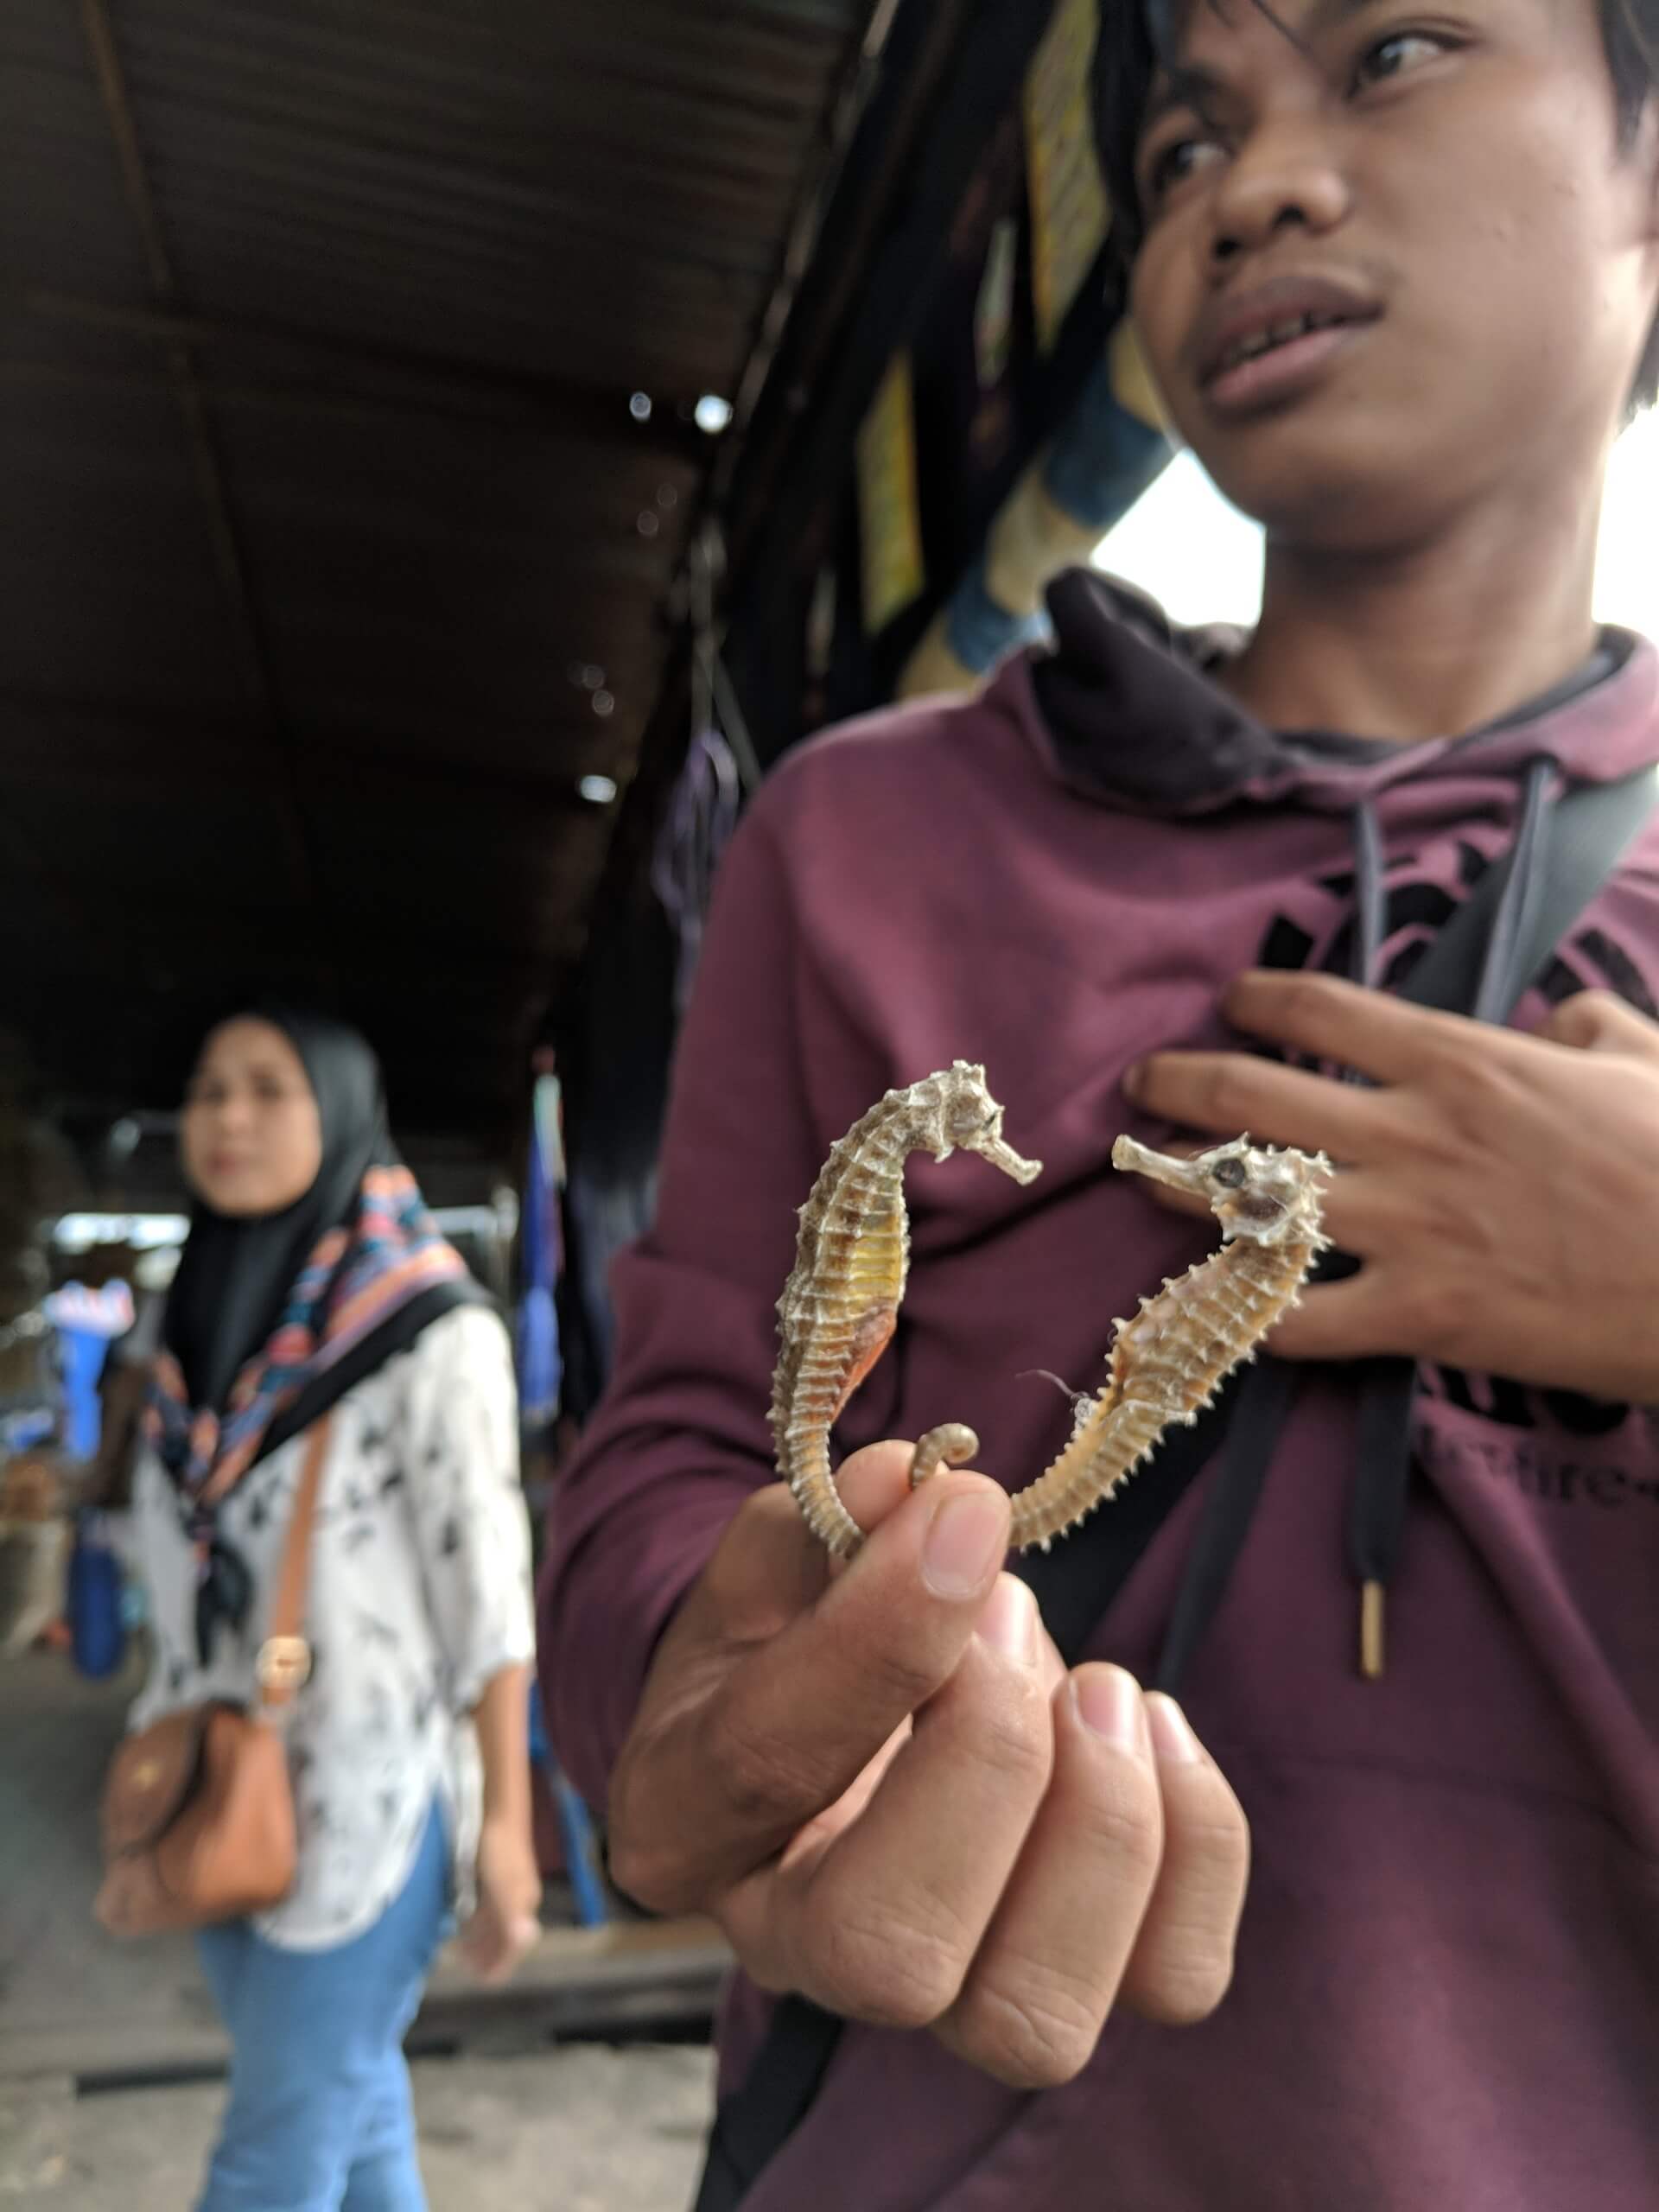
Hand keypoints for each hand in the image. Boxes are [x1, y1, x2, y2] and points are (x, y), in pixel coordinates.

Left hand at [459, 1815, 541, 1984]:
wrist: (496, 1810)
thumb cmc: (496, 1848)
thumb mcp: (501, 1884)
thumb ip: (510, 1914)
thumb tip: (526, 1940)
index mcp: (523, 1906)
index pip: (514, 1949)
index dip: (496, 1965)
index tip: (475, 1976)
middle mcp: (520, 1902)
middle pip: (505, 1941)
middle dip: (485, 1956)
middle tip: (460, 1963)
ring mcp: (509, 1892)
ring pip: (495, 1928)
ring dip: (479, 1942)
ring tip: (456, 1949)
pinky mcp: (499, 1881)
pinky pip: (489, 1913)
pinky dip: (475, 1925)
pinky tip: (459, 1924)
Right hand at [608, 1446, 1248, 2089]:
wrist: (842, 1697)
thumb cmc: (797, 1621)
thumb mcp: (782, 1551)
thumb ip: (835, 1520)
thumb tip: (913, 1482)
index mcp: (685, 1817)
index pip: (763, 1766)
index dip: (876, 1634)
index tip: (965, 1512)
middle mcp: (794, 1947)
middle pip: (893, 1951)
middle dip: (988, 1756)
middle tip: (1013, 1611)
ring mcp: (940, 1992)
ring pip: (1033, 2019)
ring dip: (1098, 1823)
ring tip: (1097, 1683)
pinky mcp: (1069, 1976)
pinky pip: (1173, 1980)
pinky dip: (1198, 1848)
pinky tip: (1152, 1726)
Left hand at [1125, 970, 1658, 1402]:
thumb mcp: (1645, 1061)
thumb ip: (1589, 1028)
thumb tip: (1564, 1021)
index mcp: (1463, 1061)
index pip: (1320, 1010)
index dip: (1255, 1001)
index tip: (1227, 1003)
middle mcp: (1413, 1135)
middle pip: (1252, 1096)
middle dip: (1178, 1085)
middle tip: (1139, 1087)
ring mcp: (1409, 1227)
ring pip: (1251, 1203)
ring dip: (1183, 1190)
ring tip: (1148, 1180)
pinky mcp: (1422, 1314)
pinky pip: (1302, 1319)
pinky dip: (1255, 1319)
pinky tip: (1225, 1315)